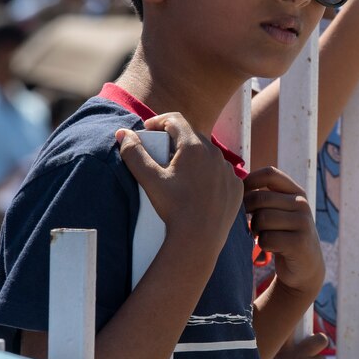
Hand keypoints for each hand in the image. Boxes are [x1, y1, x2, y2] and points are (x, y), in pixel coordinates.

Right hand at [116, 114, 242, 252]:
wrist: (199, 238)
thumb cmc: (173, 207)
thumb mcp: (149, 179)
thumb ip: (134, 154)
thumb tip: (122, 134)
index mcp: (194, 146)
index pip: (176, 120)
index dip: (159, 121)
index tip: (148, 132)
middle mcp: (215, 153)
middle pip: (192, 136)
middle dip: (175, 140)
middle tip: (160, 153)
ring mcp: (228, 170)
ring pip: (208, 155)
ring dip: (194, 158)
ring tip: (178, 172)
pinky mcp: (236, 186)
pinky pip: (221, 173)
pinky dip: (210, 175)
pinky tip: (198, 187)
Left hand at [244, 167, 323, 297]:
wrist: (305, 266)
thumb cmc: (283, 234)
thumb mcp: (279, 211)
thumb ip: (264, 196)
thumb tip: (233, 184)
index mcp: (296, 192)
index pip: (270, 174)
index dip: (249, 181)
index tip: (239, 195)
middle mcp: (302, 204)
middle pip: (260, 199)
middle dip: (248, 213)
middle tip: (251, 224)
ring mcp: (303, 223)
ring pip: (262, 219)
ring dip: (256, 230)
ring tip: (262, 235)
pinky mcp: (299, 243)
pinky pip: (267, 239)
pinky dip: (263, 245)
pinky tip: (271, 248)